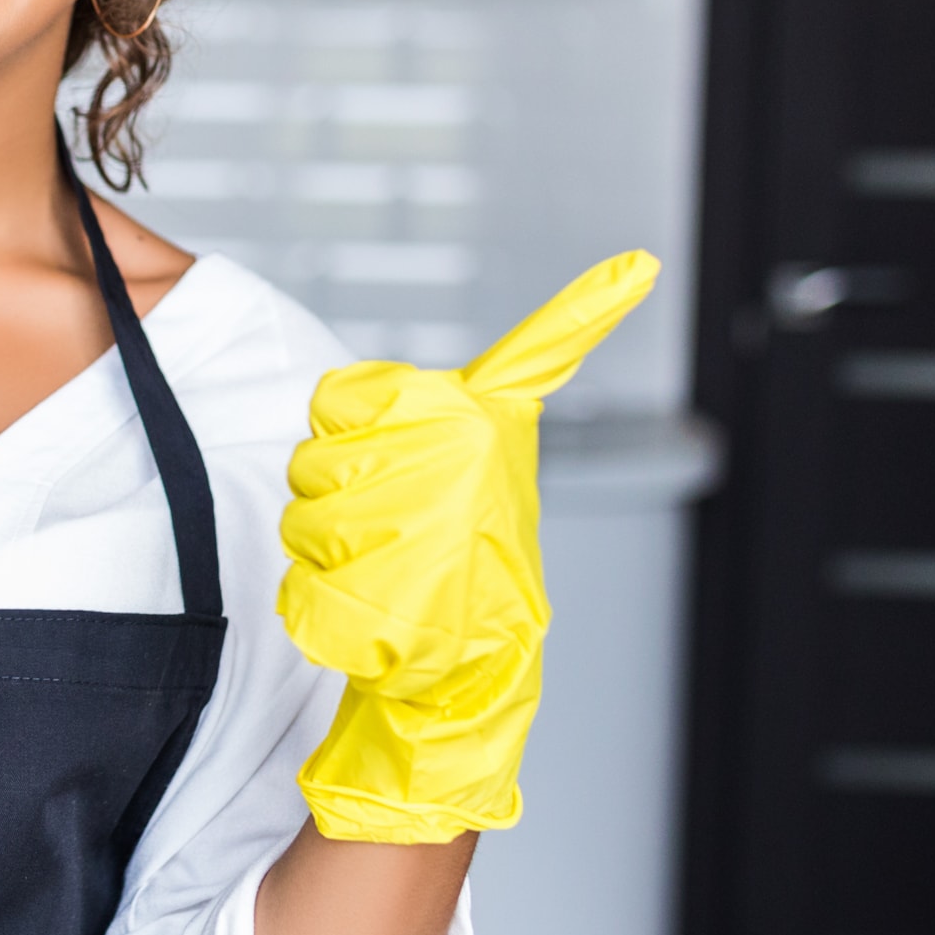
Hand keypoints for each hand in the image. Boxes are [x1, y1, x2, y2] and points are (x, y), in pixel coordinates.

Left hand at [275, 252, 657, 842]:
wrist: (480, 669)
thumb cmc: (485, 545)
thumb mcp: (512, 427)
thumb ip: (541, 355)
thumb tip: (638, 265)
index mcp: (468, 417)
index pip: (344, 393)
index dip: (352, 424)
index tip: (411, 456)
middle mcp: (434, 467)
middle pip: (311, 459)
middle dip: (335, 492)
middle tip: (391, 524)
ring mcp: (400, 539)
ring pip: (299, 521)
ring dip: (325, 549)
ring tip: (387, 569)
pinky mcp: (366, 609)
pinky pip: (296, 587)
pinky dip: (319, 605)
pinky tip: (372, 612)